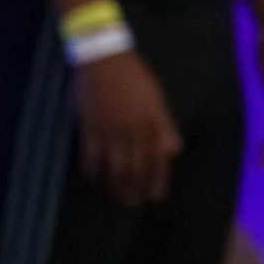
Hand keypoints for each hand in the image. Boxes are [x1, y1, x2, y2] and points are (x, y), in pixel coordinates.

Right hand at [74, 50, 182, 205]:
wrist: (104, 60)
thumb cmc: (135, 76)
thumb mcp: (157, 99)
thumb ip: (165, 126)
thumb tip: (173, 150)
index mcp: (152, 126)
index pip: (158, 161)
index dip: (157, 180)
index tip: (156, 196)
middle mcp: (133, 134)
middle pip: (136, 169)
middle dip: (136, 189)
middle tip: (134, 203)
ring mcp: (110, 133)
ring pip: (115, 168)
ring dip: (116, 186)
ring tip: (116, 198)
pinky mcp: (90, 129)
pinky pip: (90, 157)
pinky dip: (92, 171)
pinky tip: (92, 180)